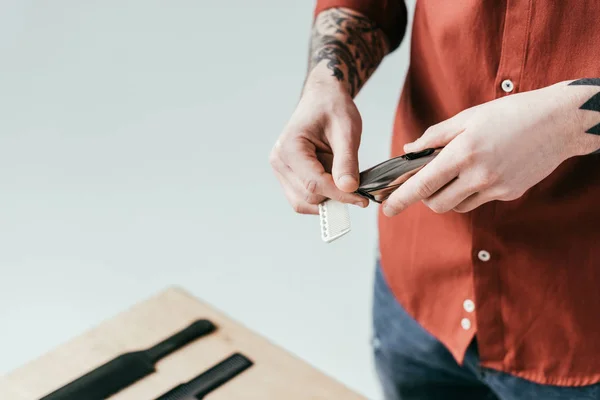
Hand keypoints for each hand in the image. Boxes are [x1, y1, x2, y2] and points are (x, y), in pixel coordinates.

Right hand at [269, 76, 368, 214]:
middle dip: (334, 195)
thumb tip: (349, 189)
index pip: (314, 184)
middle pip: (308, 196)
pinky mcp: (286, 176)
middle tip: (355, 185)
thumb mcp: (346, 130)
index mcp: (289, 147)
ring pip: (303, 202)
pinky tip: (332, 178)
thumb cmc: (332, 108)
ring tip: (339, 175)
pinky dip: (321, 194)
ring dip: (326, 196)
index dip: (340, 195)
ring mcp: (280, 170)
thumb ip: (346, 161)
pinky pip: (302, 197)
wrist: (322, 98)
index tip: (362, 199)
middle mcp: (279, 161)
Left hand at [383, 82, 589, 215]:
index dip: (401, 199)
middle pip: (437, 204)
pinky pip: (481, 201)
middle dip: (425, 199)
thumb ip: (435, 135)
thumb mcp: (468, 116)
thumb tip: (409, 150)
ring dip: (448, 197)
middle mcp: (479, 175)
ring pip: (458, 206)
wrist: (559, 122)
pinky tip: (483, 171)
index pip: (423, 184)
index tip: (386, 209)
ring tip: (457, 173)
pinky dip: (472, 192)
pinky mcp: (510, 194)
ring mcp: (496, 188)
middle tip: (426, 183)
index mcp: (464, 152)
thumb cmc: (511, 113)